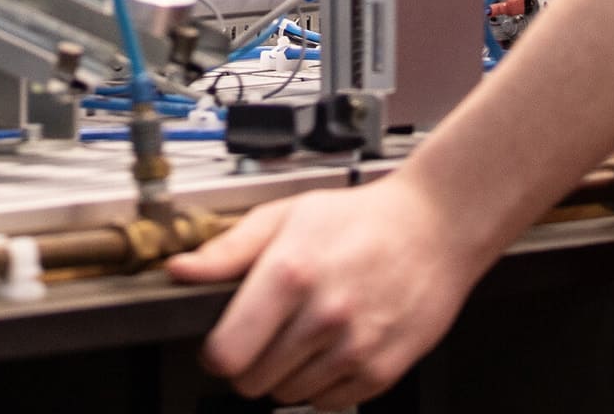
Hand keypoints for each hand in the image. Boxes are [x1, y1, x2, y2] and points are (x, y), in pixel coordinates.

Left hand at [167, 177, 492, 408]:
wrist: (433, 228)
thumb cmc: (357, 219)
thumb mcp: (284, 217)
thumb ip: (227, 251)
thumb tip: (180, 271)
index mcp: (290, 274)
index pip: (228, 353)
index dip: (215, 354)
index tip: (221, 344)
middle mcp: (322, 315)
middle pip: (253, 380)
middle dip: (249, 363)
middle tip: (266, 333)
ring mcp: (355, 347)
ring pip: (289, 395)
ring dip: (286, 373)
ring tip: (303, 334)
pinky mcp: (382, 369)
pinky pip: (330, 403)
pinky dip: (323, 384)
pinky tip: (331, 347)